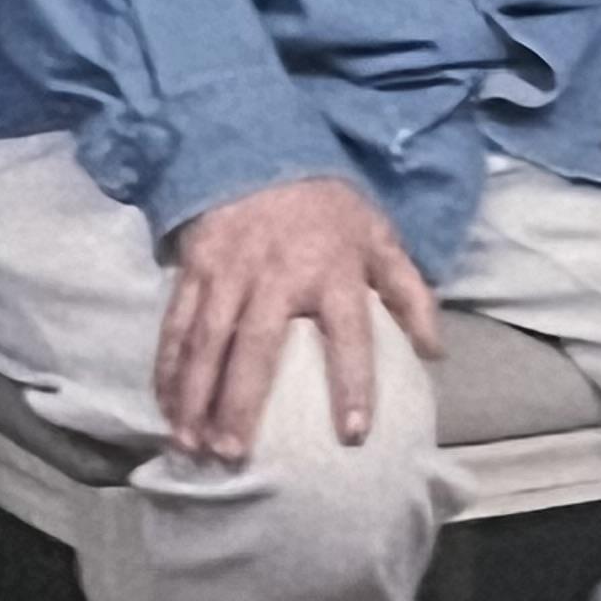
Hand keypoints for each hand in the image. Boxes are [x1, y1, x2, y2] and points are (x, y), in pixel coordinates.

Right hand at [156, 175, 440, 458]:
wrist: (260, 145)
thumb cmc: (327, 207)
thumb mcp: (379, 237)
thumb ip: (409, 291)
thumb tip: (434, 350)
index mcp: (333, 270)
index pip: (349, 333)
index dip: (352, 383)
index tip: (351, 434)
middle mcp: (277, 274)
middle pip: (256, 346)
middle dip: (240, 403)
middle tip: (232, 455)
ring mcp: (229, 271)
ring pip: (207, 341)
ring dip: (195, 395)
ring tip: (191, 444)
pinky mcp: (194, 267)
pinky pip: (176, 323)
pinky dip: (167, 367)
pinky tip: (165, 405)